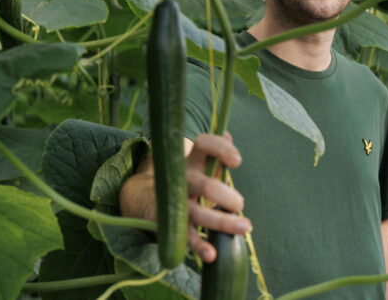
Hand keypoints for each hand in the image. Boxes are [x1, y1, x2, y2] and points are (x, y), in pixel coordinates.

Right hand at [119, 132, 250, 262]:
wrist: (143, 198)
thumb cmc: (184, 178)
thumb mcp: (198, 163)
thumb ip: (215, 152)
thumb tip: (227, 133)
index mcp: (191, 159)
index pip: (203, 145)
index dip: (220, 149)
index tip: (237, 161)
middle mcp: (182, 178)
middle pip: (205, 185)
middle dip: (225, 195)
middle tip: (240, 204)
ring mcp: (175, 202)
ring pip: (198, 213)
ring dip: (222, 222)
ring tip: (245, 226)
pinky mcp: (170, 224)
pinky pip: (186, 236)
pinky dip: (198, 246)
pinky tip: (212, 254)